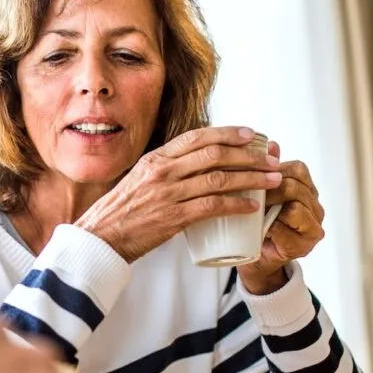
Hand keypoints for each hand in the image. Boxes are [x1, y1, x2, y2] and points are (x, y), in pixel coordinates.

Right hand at [76, 126, 281, 262]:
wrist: (99, 239)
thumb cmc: (120, 213)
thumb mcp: (139, 181)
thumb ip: (164, 173)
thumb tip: (193, 169)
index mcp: (155, 159)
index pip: (197, 137)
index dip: (227, 133)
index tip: (249, 134)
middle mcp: (162, 171)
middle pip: (215, 154)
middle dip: (248, 155)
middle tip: (271, 159)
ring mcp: (168, 194)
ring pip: (219, 178)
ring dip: (251, 179)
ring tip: (272, 180)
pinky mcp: (173, 217)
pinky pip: (212, 206)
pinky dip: (236, 205)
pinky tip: (251, 207)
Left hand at [237, 145, 325, 293]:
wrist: (254, 259)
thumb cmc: (255, 222)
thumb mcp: (256, 193)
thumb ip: (263, 169)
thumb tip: (270, 143)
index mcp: (307, 188)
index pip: (297, 168)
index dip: (273, 170)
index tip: (248, 175)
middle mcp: (315, 205)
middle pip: (296, 185)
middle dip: (269, 188)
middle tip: (245, 193)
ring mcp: (314, 226)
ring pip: (296, 205)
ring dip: (272, 206)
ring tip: (253, 209)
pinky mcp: (307, 244)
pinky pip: (291, 228)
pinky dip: (275, 226)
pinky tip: (262, 228)